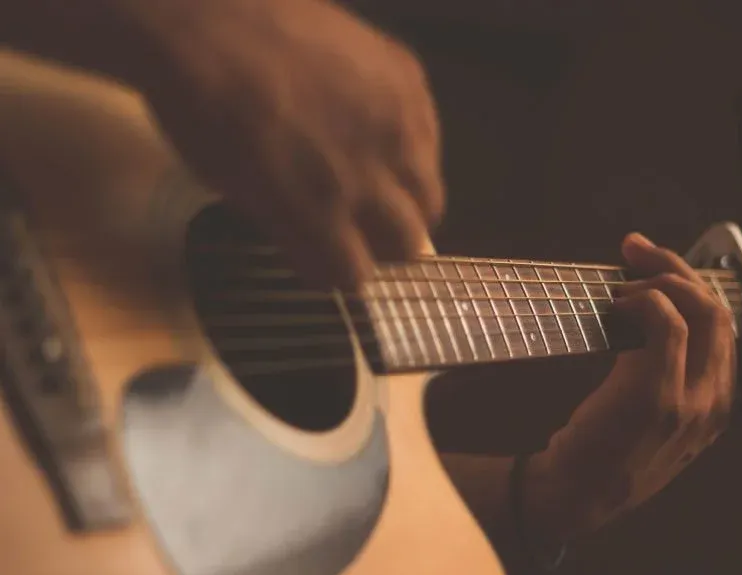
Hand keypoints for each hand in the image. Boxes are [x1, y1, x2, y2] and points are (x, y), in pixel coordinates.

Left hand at [120, 0, 443, 286]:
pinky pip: (430, 136)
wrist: (211, 20)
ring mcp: (397, 124)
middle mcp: (370, 175)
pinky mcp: (408, 80)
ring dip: (406, 200)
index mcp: (318, 212)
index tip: (335, 258)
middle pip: (409, 243)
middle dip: (386, 244)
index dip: (343, 270)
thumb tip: (322, 253)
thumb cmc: (204, 109)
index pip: (356, 276)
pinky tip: (379, 131)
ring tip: (377, 178)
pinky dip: (411, 148)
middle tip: (364, 226)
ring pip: (430, 195)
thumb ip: (291, 230)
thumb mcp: (237, 191)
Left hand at [525, 233, 735, 542]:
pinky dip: (643, 300)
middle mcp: (715, 402)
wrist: (577, 495)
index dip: (691, 285)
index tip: (653, 264)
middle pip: (718, 310)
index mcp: (717, 405)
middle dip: (678, 268)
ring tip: (622, 280)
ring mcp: (691, 399)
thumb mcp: (653, 418)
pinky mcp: (656, 393)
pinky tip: (616, 305)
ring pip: (699, 309)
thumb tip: (646, 311)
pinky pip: (665, 322)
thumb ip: (665, 373)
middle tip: (636, 250)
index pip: (723, 327)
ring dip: (659, 279)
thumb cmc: (603, 450)